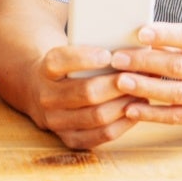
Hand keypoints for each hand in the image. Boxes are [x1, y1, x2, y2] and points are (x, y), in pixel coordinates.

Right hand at [25, 44, 142, 149]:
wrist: (39, 91)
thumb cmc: (66, 66)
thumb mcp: (67, 51)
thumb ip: (89, 43)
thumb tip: (129, 41)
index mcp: (44, 70)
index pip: (60, 61)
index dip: (85, 58)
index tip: (108, 54)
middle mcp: (46, 97)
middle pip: (86, 92)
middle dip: (115, 84)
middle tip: (137, 75)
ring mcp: (56, 121)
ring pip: (97, 116)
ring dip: (124, 104)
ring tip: (141, 92)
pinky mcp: (70, 139)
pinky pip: (102, 135)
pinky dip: (123, 124)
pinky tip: (135, 111)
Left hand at [106, 23, 181, 126]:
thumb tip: (147, 35)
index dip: (165, 35)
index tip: (140, 32)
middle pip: (180, 67)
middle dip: (145, 62)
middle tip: (118, 58)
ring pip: (177, 94)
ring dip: (145, 88)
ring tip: (121, 81)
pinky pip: (179, 116)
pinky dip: (154, 114)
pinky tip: (132, 109)